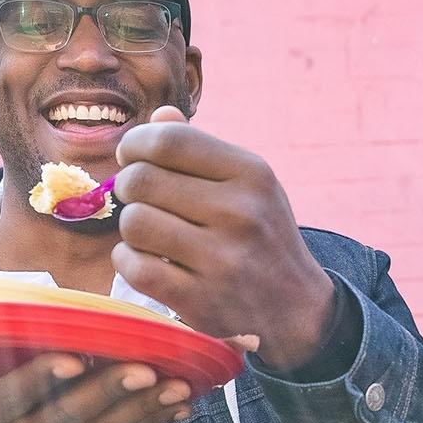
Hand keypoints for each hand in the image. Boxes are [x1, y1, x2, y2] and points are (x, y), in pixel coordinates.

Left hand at [111, 107, 336, 369]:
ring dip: (132, 227)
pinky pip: (134, 266)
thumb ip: (201, 147)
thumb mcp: (249, 183)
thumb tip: (158, 116)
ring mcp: (221, 260)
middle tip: (143, 199)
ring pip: (134, 223)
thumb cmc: (260, 233)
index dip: (136, 144)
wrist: (294, 306)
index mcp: (251, 173)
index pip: (169, 140)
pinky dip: (128, 260)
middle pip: (141, 180)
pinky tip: (145, 260)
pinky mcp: (201, 300)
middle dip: (130, 186)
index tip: (133, 156)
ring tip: (151, 233)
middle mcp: (240, 213)